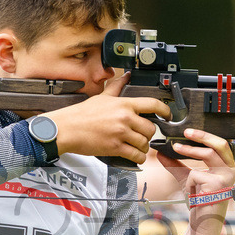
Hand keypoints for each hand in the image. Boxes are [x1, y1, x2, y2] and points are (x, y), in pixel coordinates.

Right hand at [43, 73, 171, 163]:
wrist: (66, 129)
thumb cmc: (81, 114)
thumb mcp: (101, 97)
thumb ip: (116, 87)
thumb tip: (126, 77)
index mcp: (123, 104)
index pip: (153, 105)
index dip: (165, 111)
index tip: (168, 116)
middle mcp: (124, 118)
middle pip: (151, 128)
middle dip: (149, 134)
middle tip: (142, 135)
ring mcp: (120, 133)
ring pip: (145, 143)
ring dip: (143, 147)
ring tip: (137, 146)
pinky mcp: (115, 148)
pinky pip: (136, 155)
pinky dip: (138, 158)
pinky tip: (135, 156)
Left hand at [156, 129, 234, 234]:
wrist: (202, 223)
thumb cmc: (199, 202)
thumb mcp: (187, 179)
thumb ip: (176, 165)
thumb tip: (161, 152)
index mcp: (227, 166)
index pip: (219, 144)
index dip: (204, 136)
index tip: (186, 132)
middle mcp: (230, 170)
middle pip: (219, 144)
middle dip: (201, 136)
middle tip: (185, 132)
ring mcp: (226, 177)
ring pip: (206, 155)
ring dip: (188, 151)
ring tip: (175, 149)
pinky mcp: (218, 185)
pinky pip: (195, 174)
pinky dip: (189, 183)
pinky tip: (194, 194)